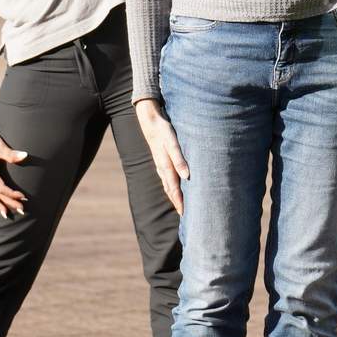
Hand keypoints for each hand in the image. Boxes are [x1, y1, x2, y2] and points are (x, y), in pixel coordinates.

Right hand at [134, 99, 188, 214]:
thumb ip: (179, 159)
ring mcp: (160, 164)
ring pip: (167, 184)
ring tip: (180, 205)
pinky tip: (173, 187)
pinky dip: (170, 186)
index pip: (174, 189)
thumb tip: (187, 176)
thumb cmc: (163, 130)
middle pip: (170, 190)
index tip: (185, 214)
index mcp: (166, 166)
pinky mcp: (161, 159)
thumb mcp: (173, 143)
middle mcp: (162, 168)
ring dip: (173, 196)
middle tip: (184, 215)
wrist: (150, 120)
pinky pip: (166, 177)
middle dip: (177, 202)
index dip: (180, 202)